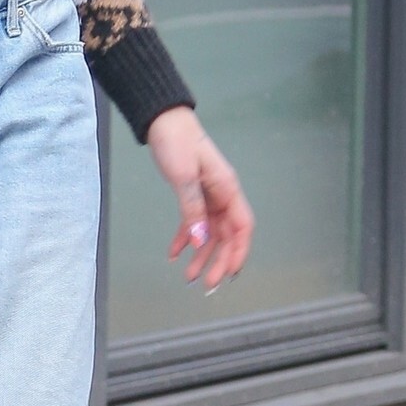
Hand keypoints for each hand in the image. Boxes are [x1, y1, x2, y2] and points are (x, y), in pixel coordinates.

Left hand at [145, 106, 253, 292]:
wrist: (163, 121)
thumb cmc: (177, 143)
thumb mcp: (184, 177)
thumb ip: (193, 209)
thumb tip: (201, 241)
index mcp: (228, 190)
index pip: (242, 228)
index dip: (238, 253)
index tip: (228, 274)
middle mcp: (222, 196)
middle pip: (227, 235)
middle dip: (218, 261)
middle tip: (206, 283)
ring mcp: (209, 196)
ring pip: (209, 233)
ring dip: (201, 255)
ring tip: (188, 276)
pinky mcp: (193, 194)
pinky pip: (194, 222)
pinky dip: (185, 238)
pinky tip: (173, 253)